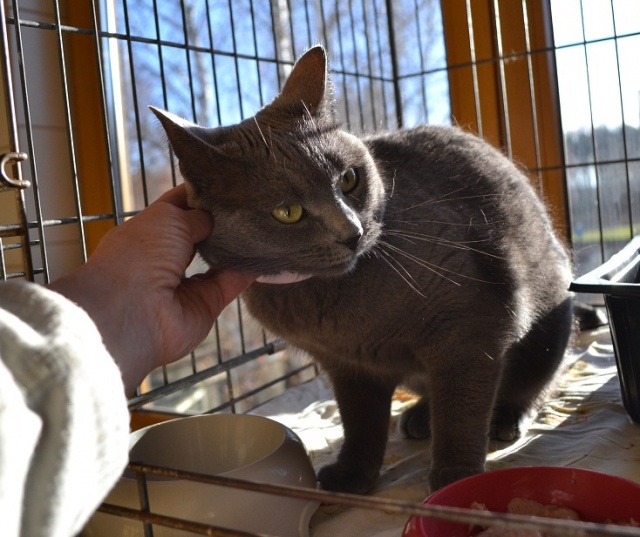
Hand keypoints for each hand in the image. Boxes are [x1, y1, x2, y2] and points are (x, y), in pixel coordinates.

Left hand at [50, 184, 254, 394]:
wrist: (132, 313)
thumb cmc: (140, 255)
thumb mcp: (169, 218)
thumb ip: (198, 216)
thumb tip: (217, 220)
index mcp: (150, 230)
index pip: (179, 204)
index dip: (202, 193)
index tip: (230, 183)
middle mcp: (167, 255)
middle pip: (202, 233)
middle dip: (224, 220)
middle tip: (255, 202)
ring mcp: (187, 282)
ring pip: (220, 259)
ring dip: (239, 245)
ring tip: (265, 224)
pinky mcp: (206, 304)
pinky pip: (232, 283)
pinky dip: (249, 271)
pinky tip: (267, 254)